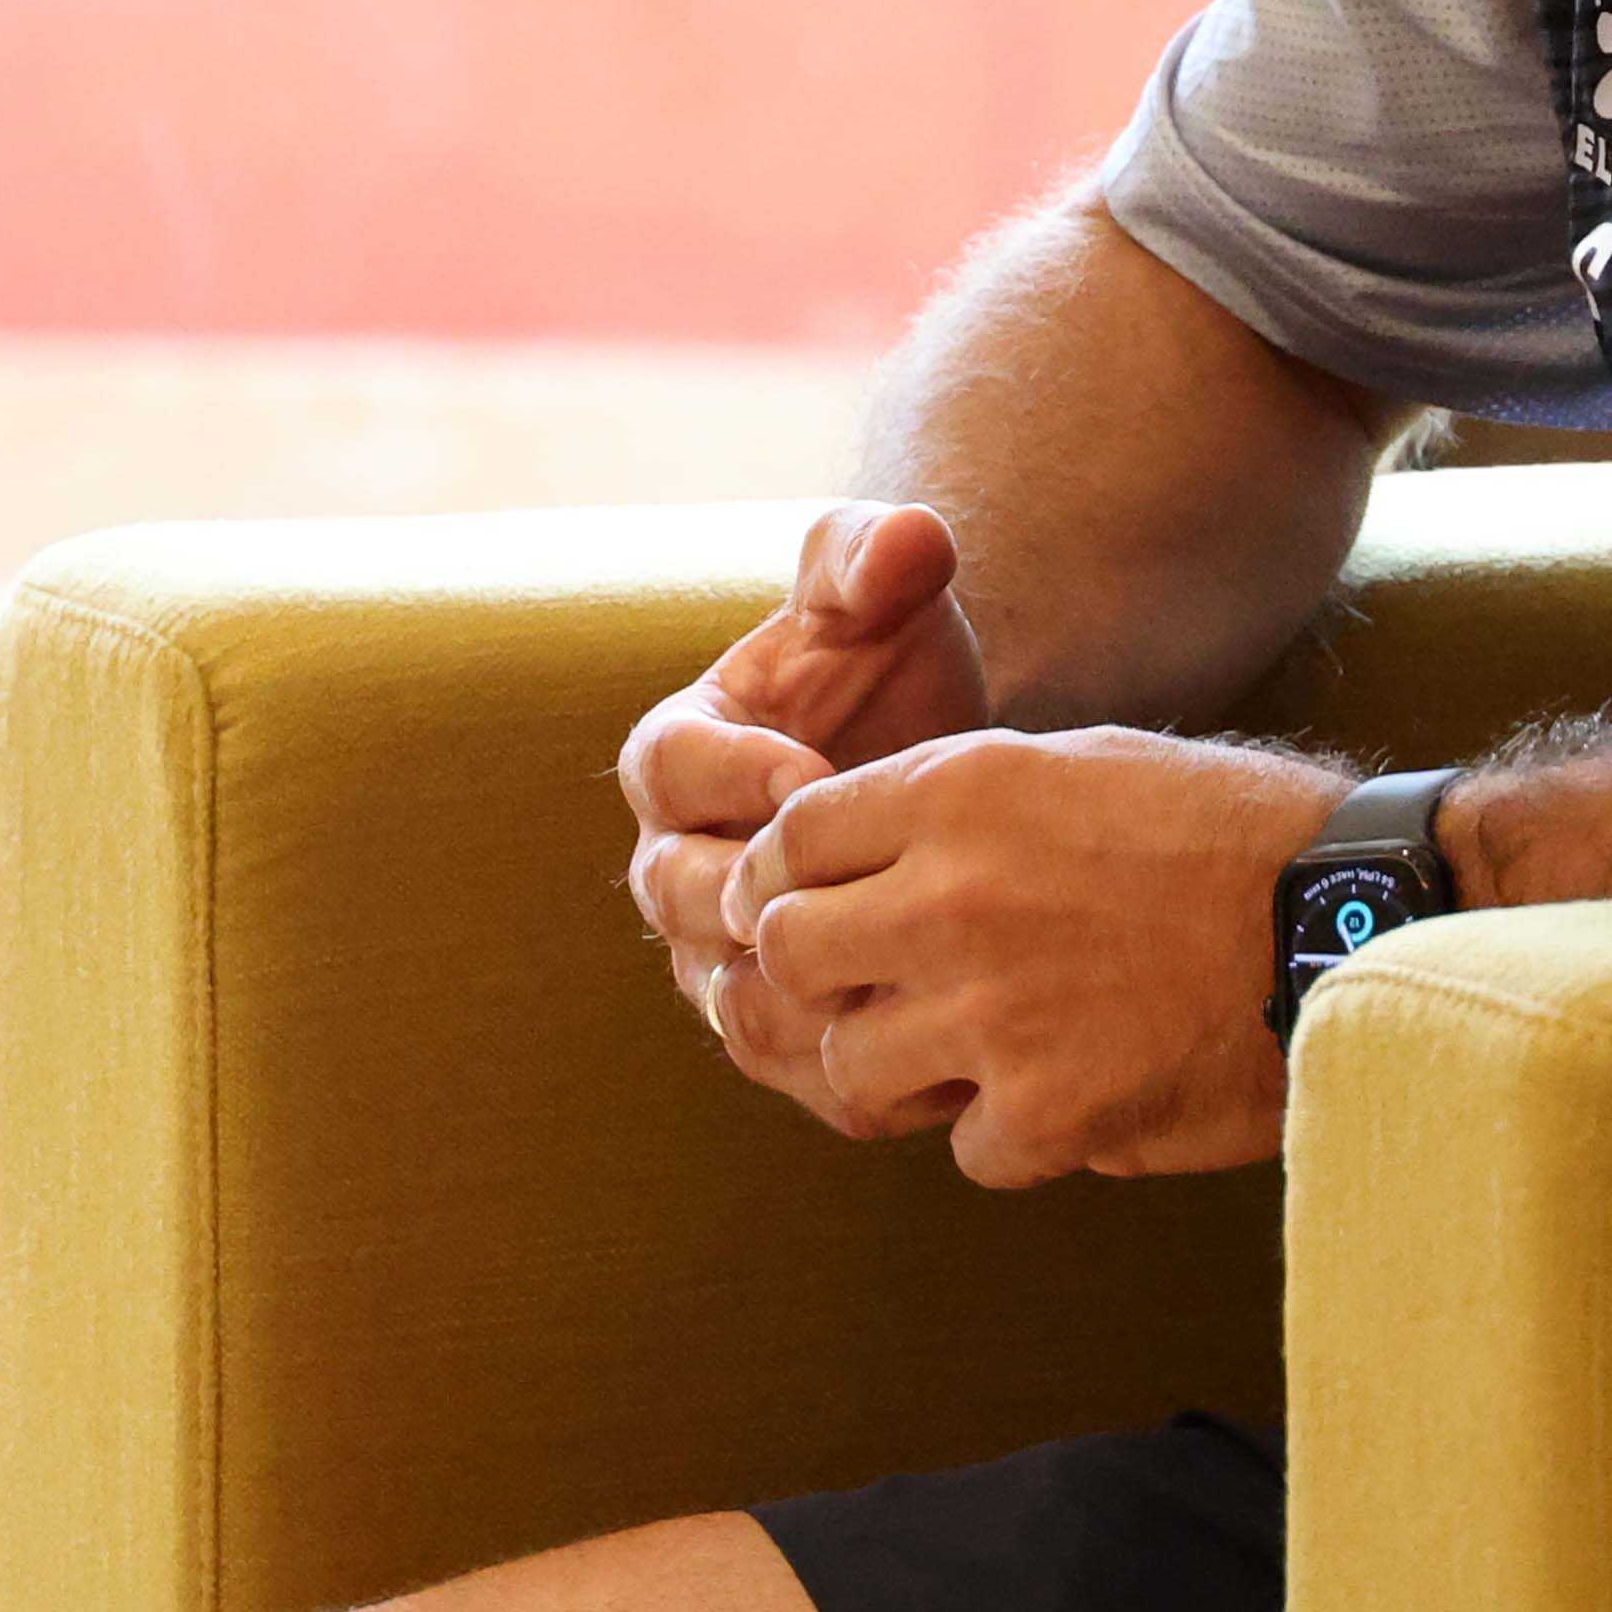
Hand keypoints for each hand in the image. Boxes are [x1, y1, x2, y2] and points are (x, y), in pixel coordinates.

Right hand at [619, 503, 994, 1127]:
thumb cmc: (891, 666)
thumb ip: (877, 556)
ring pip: (728, 997)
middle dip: (753, 893)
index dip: (732, 772)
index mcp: (679, 753)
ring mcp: (719, 955)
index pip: (670, 767)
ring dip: (802, 993)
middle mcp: (676, 861)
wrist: (935, 767)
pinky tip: (942, 1047)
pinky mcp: (780, 1026)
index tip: (814, 769)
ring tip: (896, 973)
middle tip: (851, 887)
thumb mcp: (885, 597)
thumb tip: (904, 543)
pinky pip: (793, 1066)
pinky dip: (856, 1067)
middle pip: (676, 895)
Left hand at [725, 725, 1348, 1187]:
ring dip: (902, 1070)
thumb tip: (864, 863)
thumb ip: (960, 809)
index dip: (789, 883)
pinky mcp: (1050, 1111)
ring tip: (973, 1058)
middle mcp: (955, 896)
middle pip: (786, 953)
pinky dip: (1008, 1137)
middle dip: (819, 980)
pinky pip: (964, 1149)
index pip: (789, 842)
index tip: (816, 911)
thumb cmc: (1232, 832)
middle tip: (876, 994)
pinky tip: (1069, 1099)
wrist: (1355, 919)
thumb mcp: (1081, 766)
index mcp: (961, 791)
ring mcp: (995, 1011)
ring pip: (850, 1066)